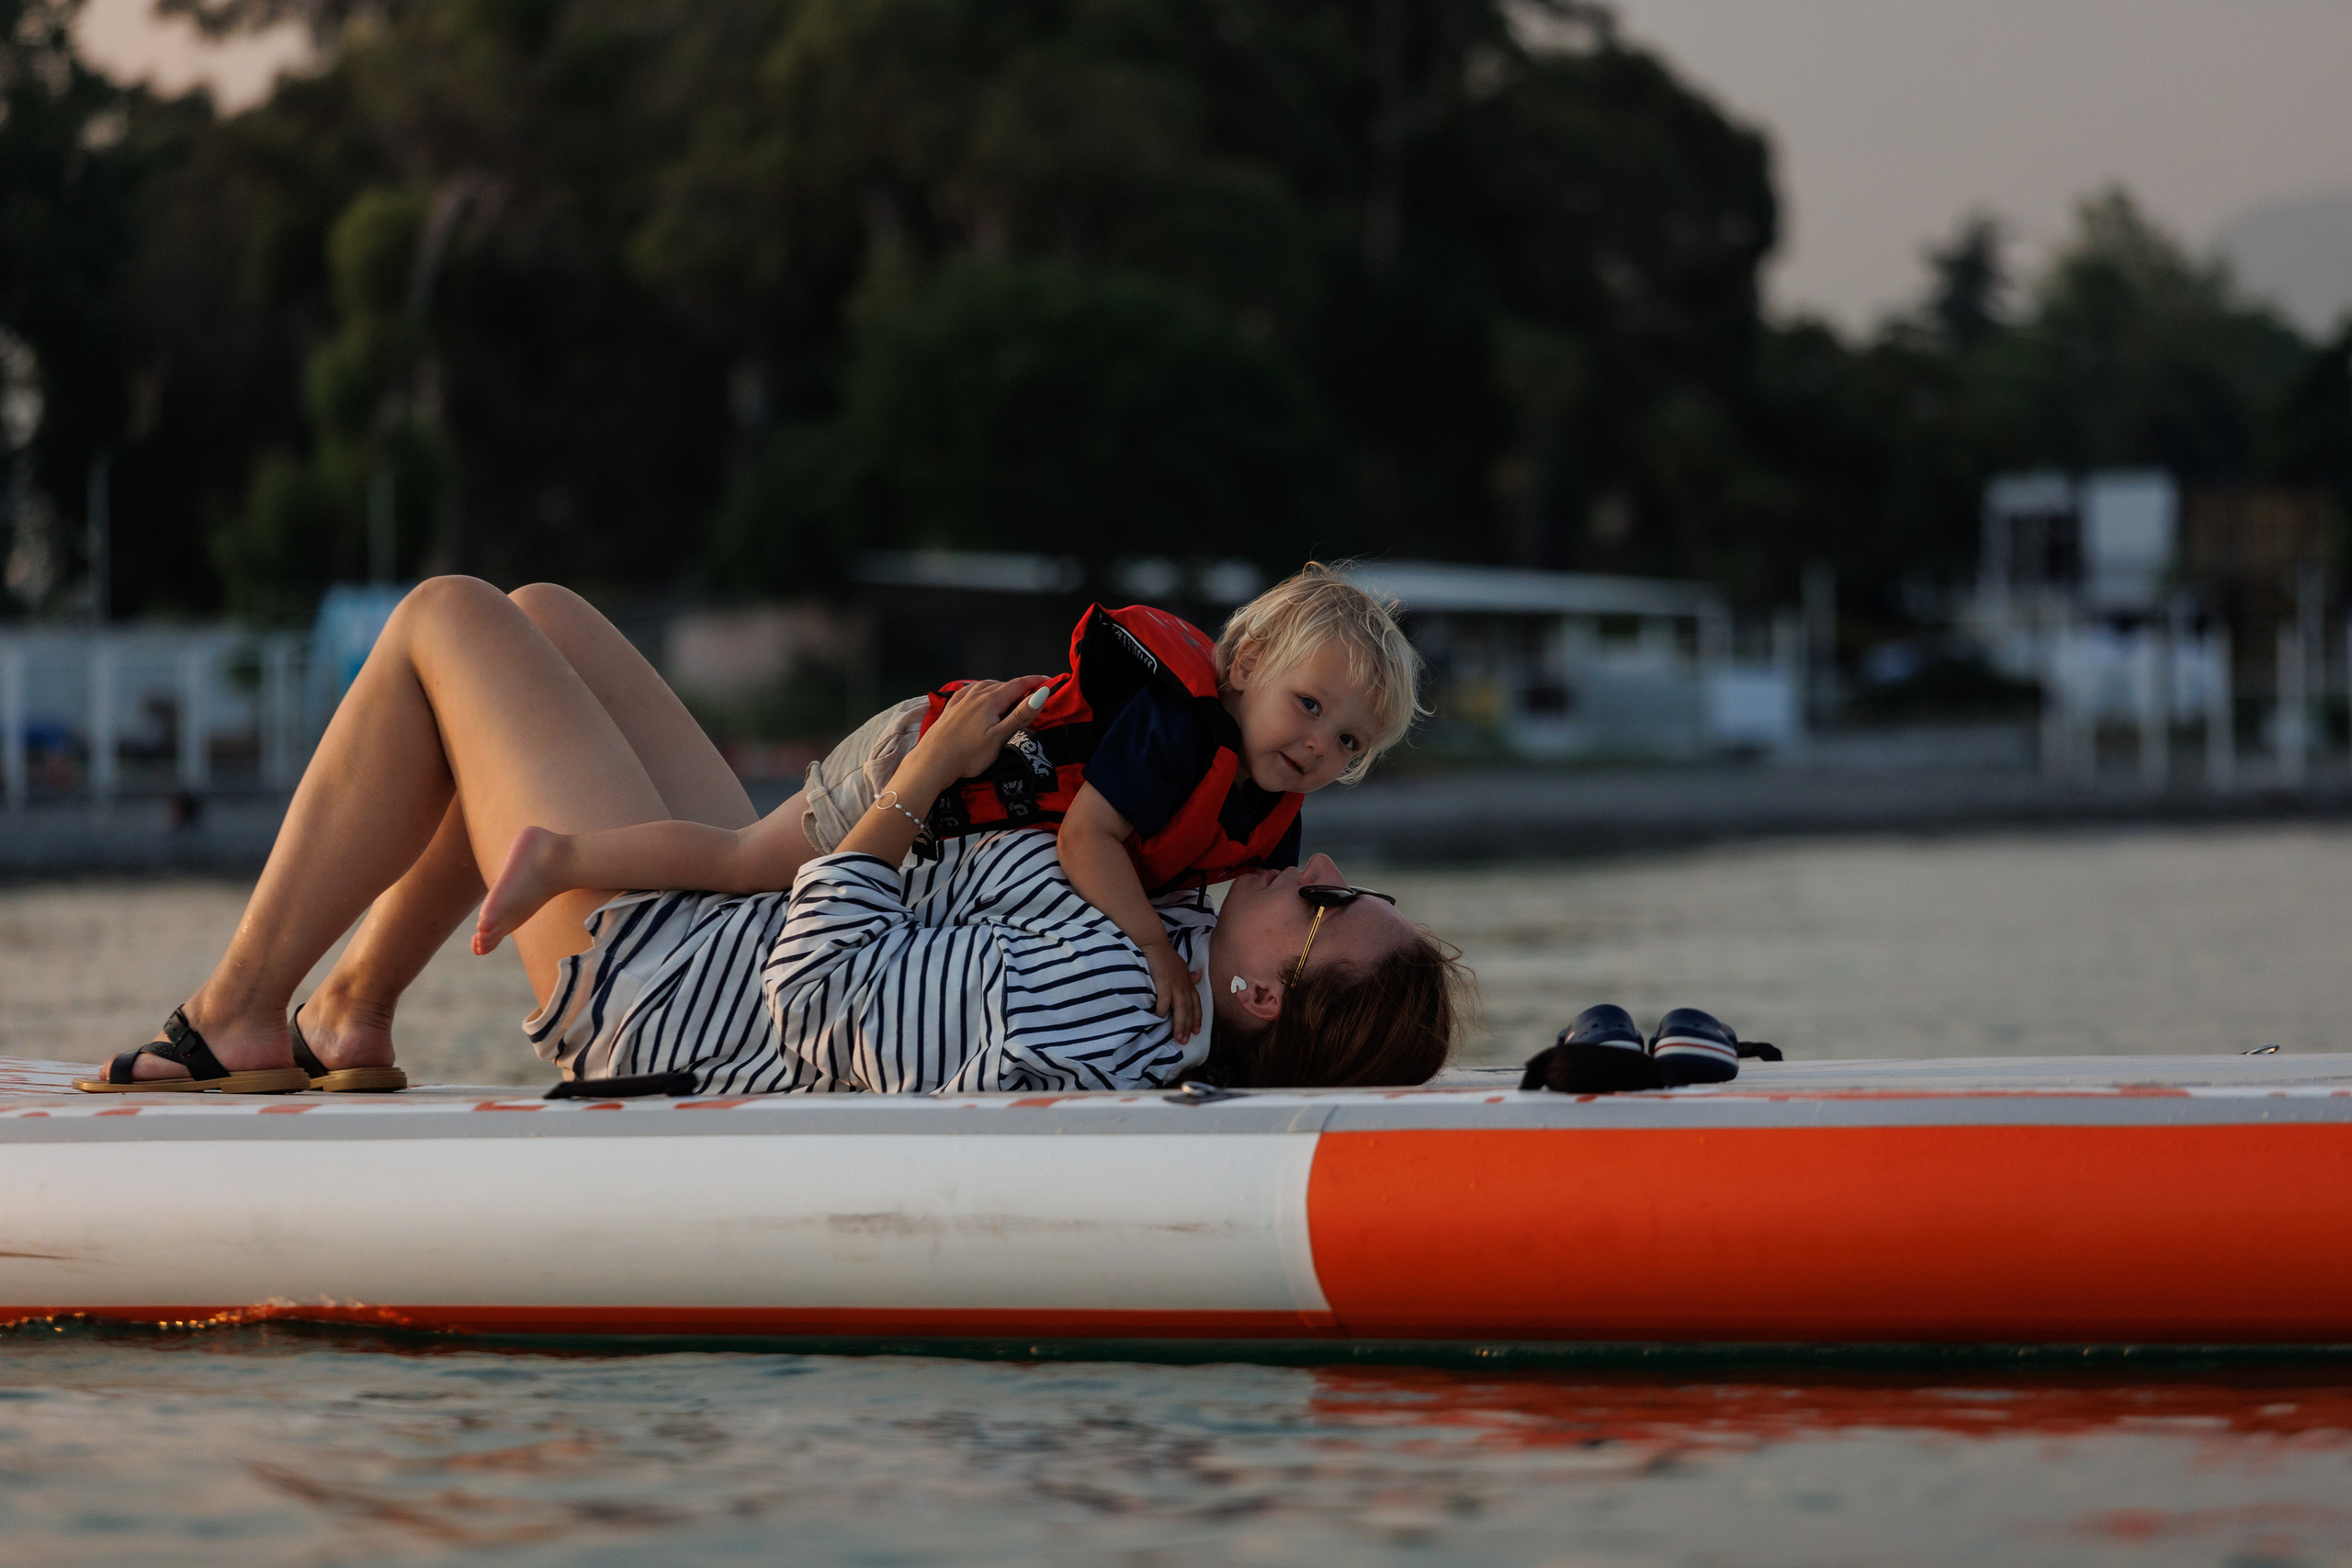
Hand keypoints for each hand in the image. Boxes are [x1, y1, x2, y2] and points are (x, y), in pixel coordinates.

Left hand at [901, 677, 1052, 788]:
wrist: (932, 762)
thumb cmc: (969, 754)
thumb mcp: (1000, 737)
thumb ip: (1020, 715)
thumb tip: (1042, 693)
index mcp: (991, 700)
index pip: (1018, 685)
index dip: (1035, 682)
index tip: (1049, 681)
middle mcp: (976, 695)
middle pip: (1003, 685)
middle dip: (1020, 686)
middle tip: (1034, 694)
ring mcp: (961, 700)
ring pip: (985, 686)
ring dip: (1001, 687)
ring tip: (1010, 694)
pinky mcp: (950, 708)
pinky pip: (969, 691)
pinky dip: (981, 690)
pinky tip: (978, 693)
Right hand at [1145, 942, 1201, 1043]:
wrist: (1156, 946)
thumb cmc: (1167, 957)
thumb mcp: (1182, 966)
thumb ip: (1190, 975)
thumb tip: (1198, 975)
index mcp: (1189, 984)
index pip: (1196, 1004)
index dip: (1197, 1018)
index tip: (1197, 1031)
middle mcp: (1184, 986)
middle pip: (1189, 1010)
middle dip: (1188, 1027)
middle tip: (1185, 1041)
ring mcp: (1175, 986)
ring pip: (1181, 1010)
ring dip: (1179, 1025)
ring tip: (1177, 1037)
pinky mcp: (1164, 984)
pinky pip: (1165, 1002)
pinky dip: (1163, 1012)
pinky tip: (1159, 1019)